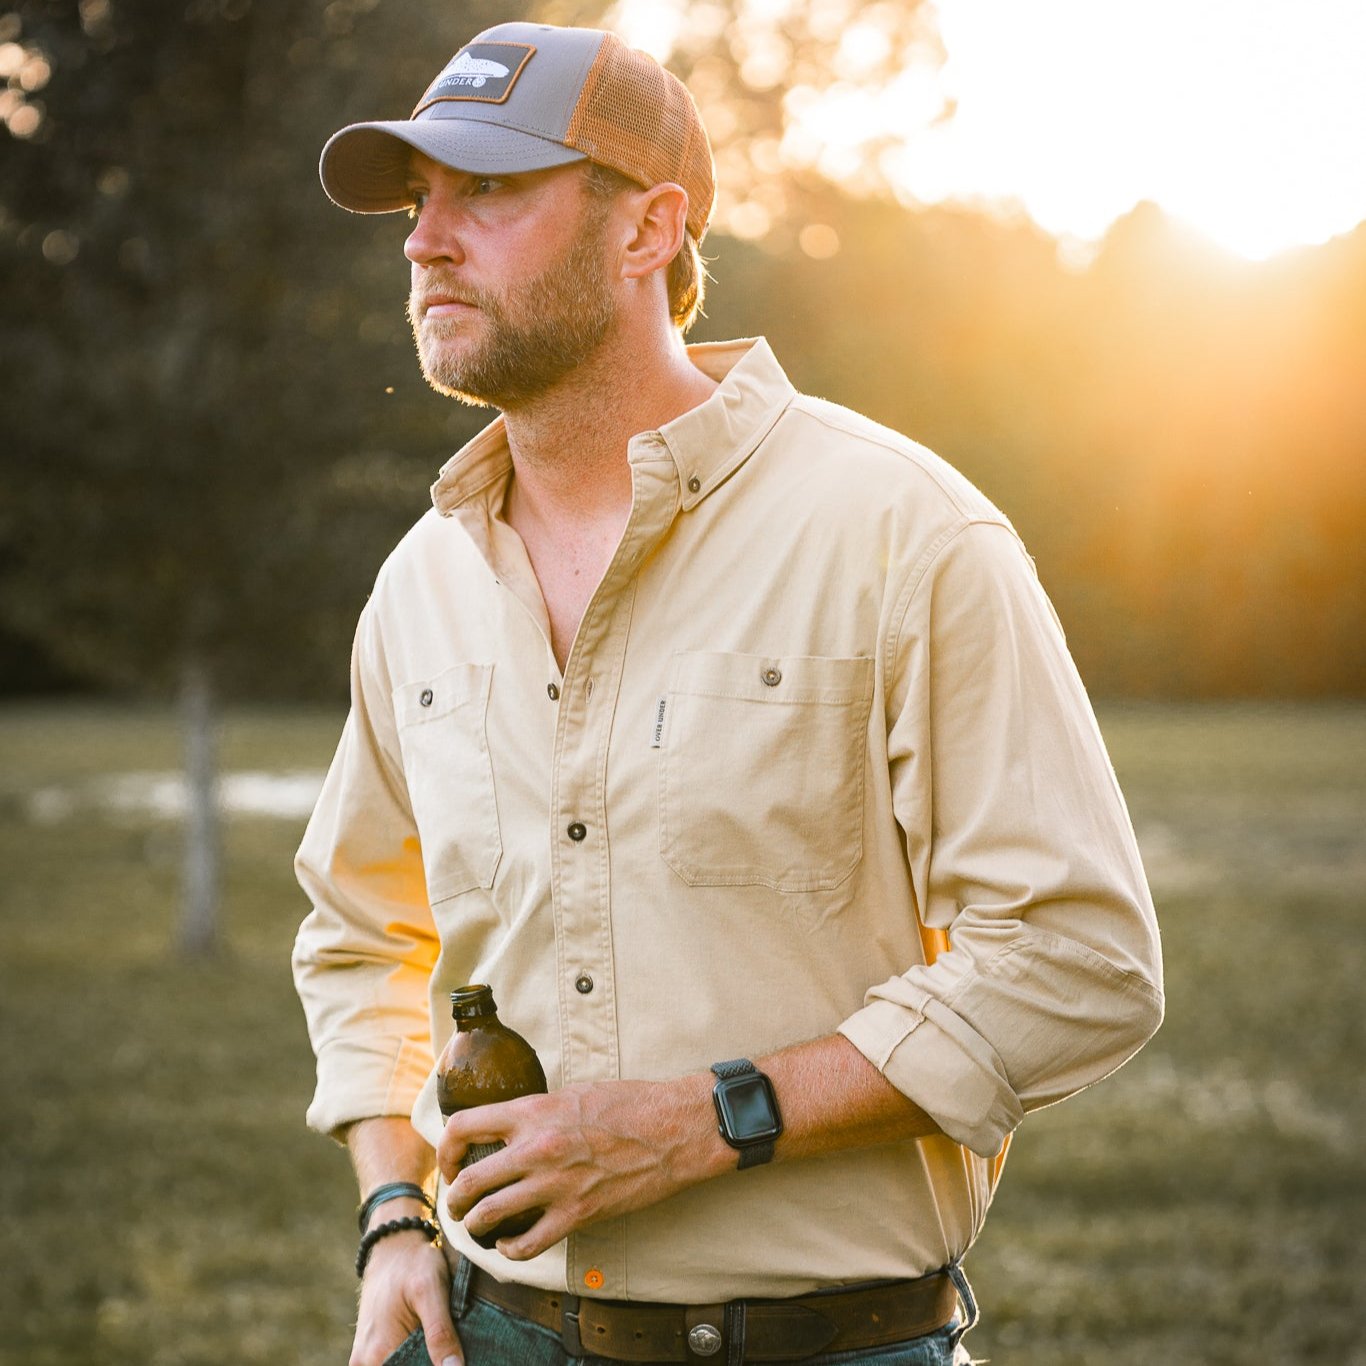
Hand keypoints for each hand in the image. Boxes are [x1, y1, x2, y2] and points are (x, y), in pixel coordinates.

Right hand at [350, 1227, 461, 1365]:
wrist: (393, 1245)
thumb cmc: (414, 1263)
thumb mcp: (431, 1291)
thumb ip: (440, 1332)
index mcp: (379, 1352)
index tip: (455, 1359)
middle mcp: (366, 1362)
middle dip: (430, 1362)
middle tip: (451, 1349)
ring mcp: (364, 1359)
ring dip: (422, 1360)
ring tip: (442, 1345)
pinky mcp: (368, 1352)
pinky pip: (393, 1363)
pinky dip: (412, 1358)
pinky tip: (427, 1345)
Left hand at [437, 1075, 724, 1259]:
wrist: (673, 1127)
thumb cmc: (630, 1103)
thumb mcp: (572, 1094)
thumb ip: (537, 1112)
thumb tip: (511, 1128)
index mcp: (532, 1111)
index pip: (463, 1127)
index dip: (444, 1148)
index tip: (449, 1160)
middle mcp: (535, 1147)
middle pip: (467, 1181)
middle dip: (454, 1198)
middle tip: (458, 1202)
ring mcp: (554, 1183)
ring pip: (488, 1215)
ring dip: (474, 1225)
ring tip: (476, 1226)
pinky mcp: (576, 1214)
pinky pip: (526, 1244)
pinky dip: (509, 1249)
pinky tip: (509, 1244)